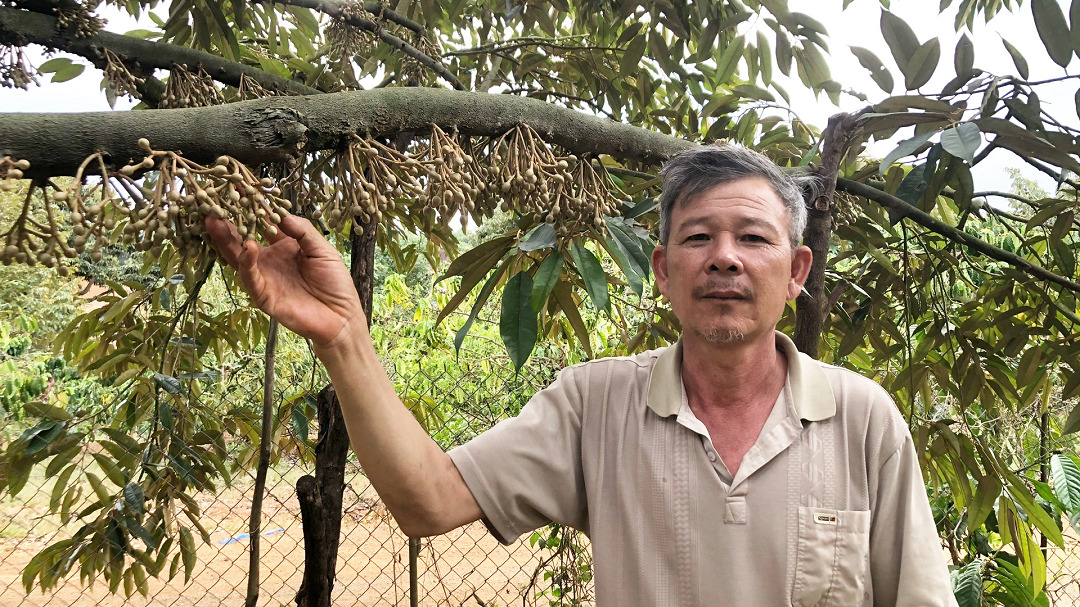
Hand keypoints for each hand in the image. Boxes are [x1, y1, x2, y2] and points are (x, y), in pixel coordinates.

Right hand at [204, 214, 365, 348]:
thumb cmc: (334, 282)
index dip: (251, 208)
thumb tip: (280, 212)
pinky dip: (247, 262)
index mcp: (283, 246)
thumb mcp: (321, 249)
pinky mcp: (263, 296)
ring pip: (239, 257)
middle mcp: (268, 260)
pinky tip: (247, 246)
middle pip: (242, 238)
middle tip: (211, 203)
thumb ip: (302, 230)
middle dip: (227, 222)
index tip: (237, 188)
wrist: (341, 316)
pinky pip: (251, 278)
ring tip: (217, 221)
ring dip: (227, 239)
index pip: (261, 224)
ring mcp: (264, 278)